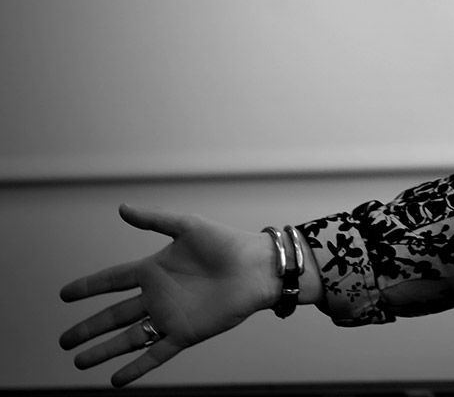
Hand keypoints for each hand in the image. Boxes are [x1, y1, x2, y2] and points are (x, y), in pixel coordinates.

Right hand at [59, 203, 277, 386]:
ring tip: (79, 362)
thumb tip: (121, 207)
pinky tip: (116, 380)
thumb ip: (154, 219)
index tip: (64, 295)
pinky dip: (136, 368)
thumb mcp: (188, 226)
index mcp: (155, 269)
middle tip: (63, 341)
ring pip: (128, 338)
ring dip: (104, 350)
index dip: (88, 287)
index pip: (113, 280)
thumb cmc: (226, 243)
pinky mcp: (185, 333)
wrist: (256, 268)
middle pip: (114, 314)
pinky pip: (155, 354)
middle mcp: (158, 295)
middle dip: (88, 327)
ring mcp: (170, 316)